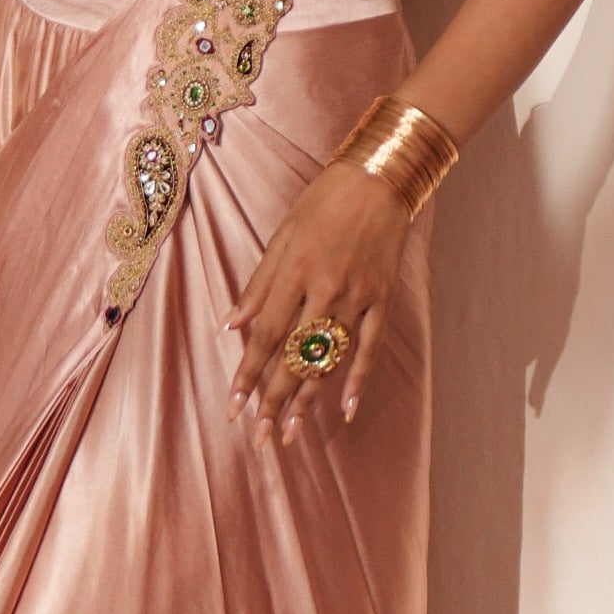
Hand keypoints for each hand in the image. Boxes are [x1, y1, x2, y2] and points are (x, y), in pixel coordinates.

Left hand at [226, 162, 412, 442]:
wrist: (380, 177)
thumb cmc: (324, 201)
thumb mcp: (282, 235)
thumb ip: (258, 285)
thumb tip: (230, 326)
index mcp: (295, 272)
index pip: (266, 336)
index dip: (248, 374)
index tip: (233, 406)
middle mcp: (326, 290)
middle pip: (295, 356)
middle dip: (273, 399)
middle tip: (258, 436)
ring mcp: (358, 297)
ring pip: (329, 359)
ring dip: (308, 399)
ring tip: (289, 432)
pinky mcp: (383, 299)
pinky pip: (370, 347)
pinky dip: (358, 379)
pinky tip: (345, 409)